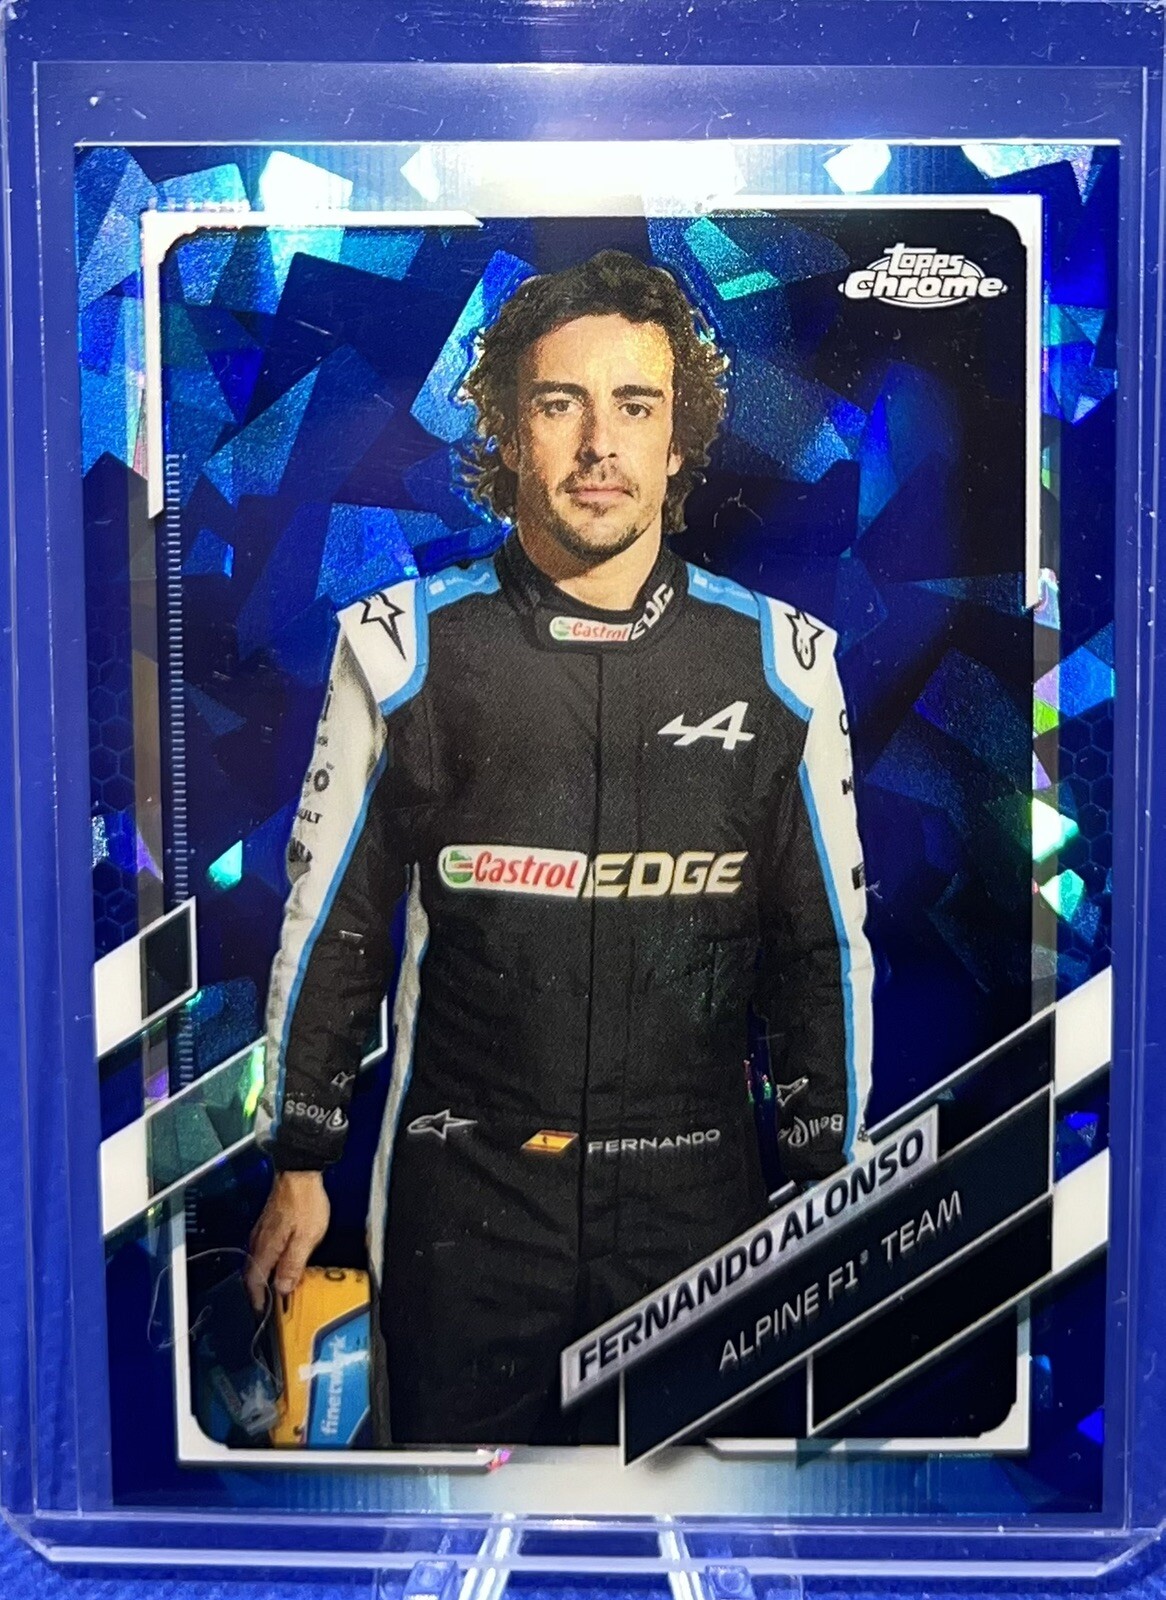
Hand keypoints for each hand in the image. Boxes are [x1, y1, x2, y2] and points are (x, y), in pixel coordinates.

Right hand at [244, 1170, 330, 1312]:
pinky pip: (265, 1249)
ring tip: (276, 1288)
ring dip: (265, 1276)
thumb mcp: (306, 1238)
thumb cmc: (304, 1201)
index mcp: (266, 1248)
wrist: (301, 1172)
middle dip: (260, 1291)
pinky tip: (280, 1261)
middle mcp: (259, 1241)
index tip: (262, 1312)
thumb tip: (282, 1288)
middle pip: (253, 1273)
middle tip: (269, 1305)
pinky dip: (270, 1261)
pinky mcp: (270, 1222)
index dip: (258, 1299)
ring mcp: (263, 1230)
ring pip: (259, 1261)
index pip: (255, 1281)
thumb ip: (293, 1265)